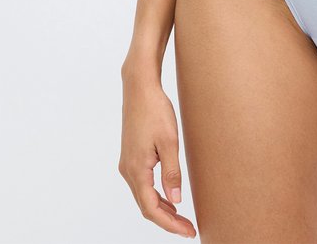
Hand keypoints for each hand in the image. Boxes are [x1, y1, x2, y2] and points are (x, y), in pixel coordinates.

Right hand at [118, 69, 196, 237]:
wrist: (140, 88)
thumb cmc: (155, 110)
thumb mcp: (169, 142)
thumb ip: (172, 173)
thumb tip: (176, 201)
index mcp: (136, 170)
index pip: (152, 209)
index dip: (170, 224)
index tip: (189, 231)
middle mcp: (128, 171)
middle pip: (146, 206)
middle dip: (167, 220)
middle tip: (189, 228)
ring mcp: (127, 164)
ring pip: (143, 196)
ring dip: (161, 209)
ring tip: (182, 218)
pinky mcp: (131, 157)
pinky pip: (142, 184)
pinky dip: (155, 195)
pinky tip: (169, 196)